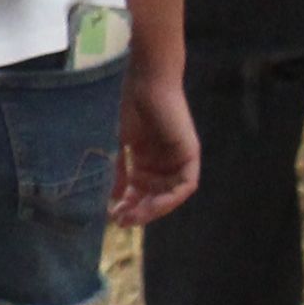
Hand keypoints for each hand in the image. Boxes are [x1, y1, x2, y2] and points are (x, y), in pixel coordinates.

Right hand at [110, 65, 200, 226]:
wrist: (144, 83)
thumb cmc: (129, 107)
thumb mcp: (119, 145)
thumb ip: (118, 172)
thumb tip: (113, 200)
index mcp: (147, 160)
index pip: (141, 191)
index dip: (128, 206)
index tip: (112, 216)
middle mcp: (165, 163)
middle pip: (155, 196)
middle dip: (139, 211)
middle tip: (121, 221)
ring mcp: (178, 159)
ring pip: (170, 195)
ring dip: (153, 209)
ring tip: (134, 216)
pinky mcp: (191, 154)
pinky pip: (186, 185)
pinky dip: (172, 198)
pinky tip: (154, 204)